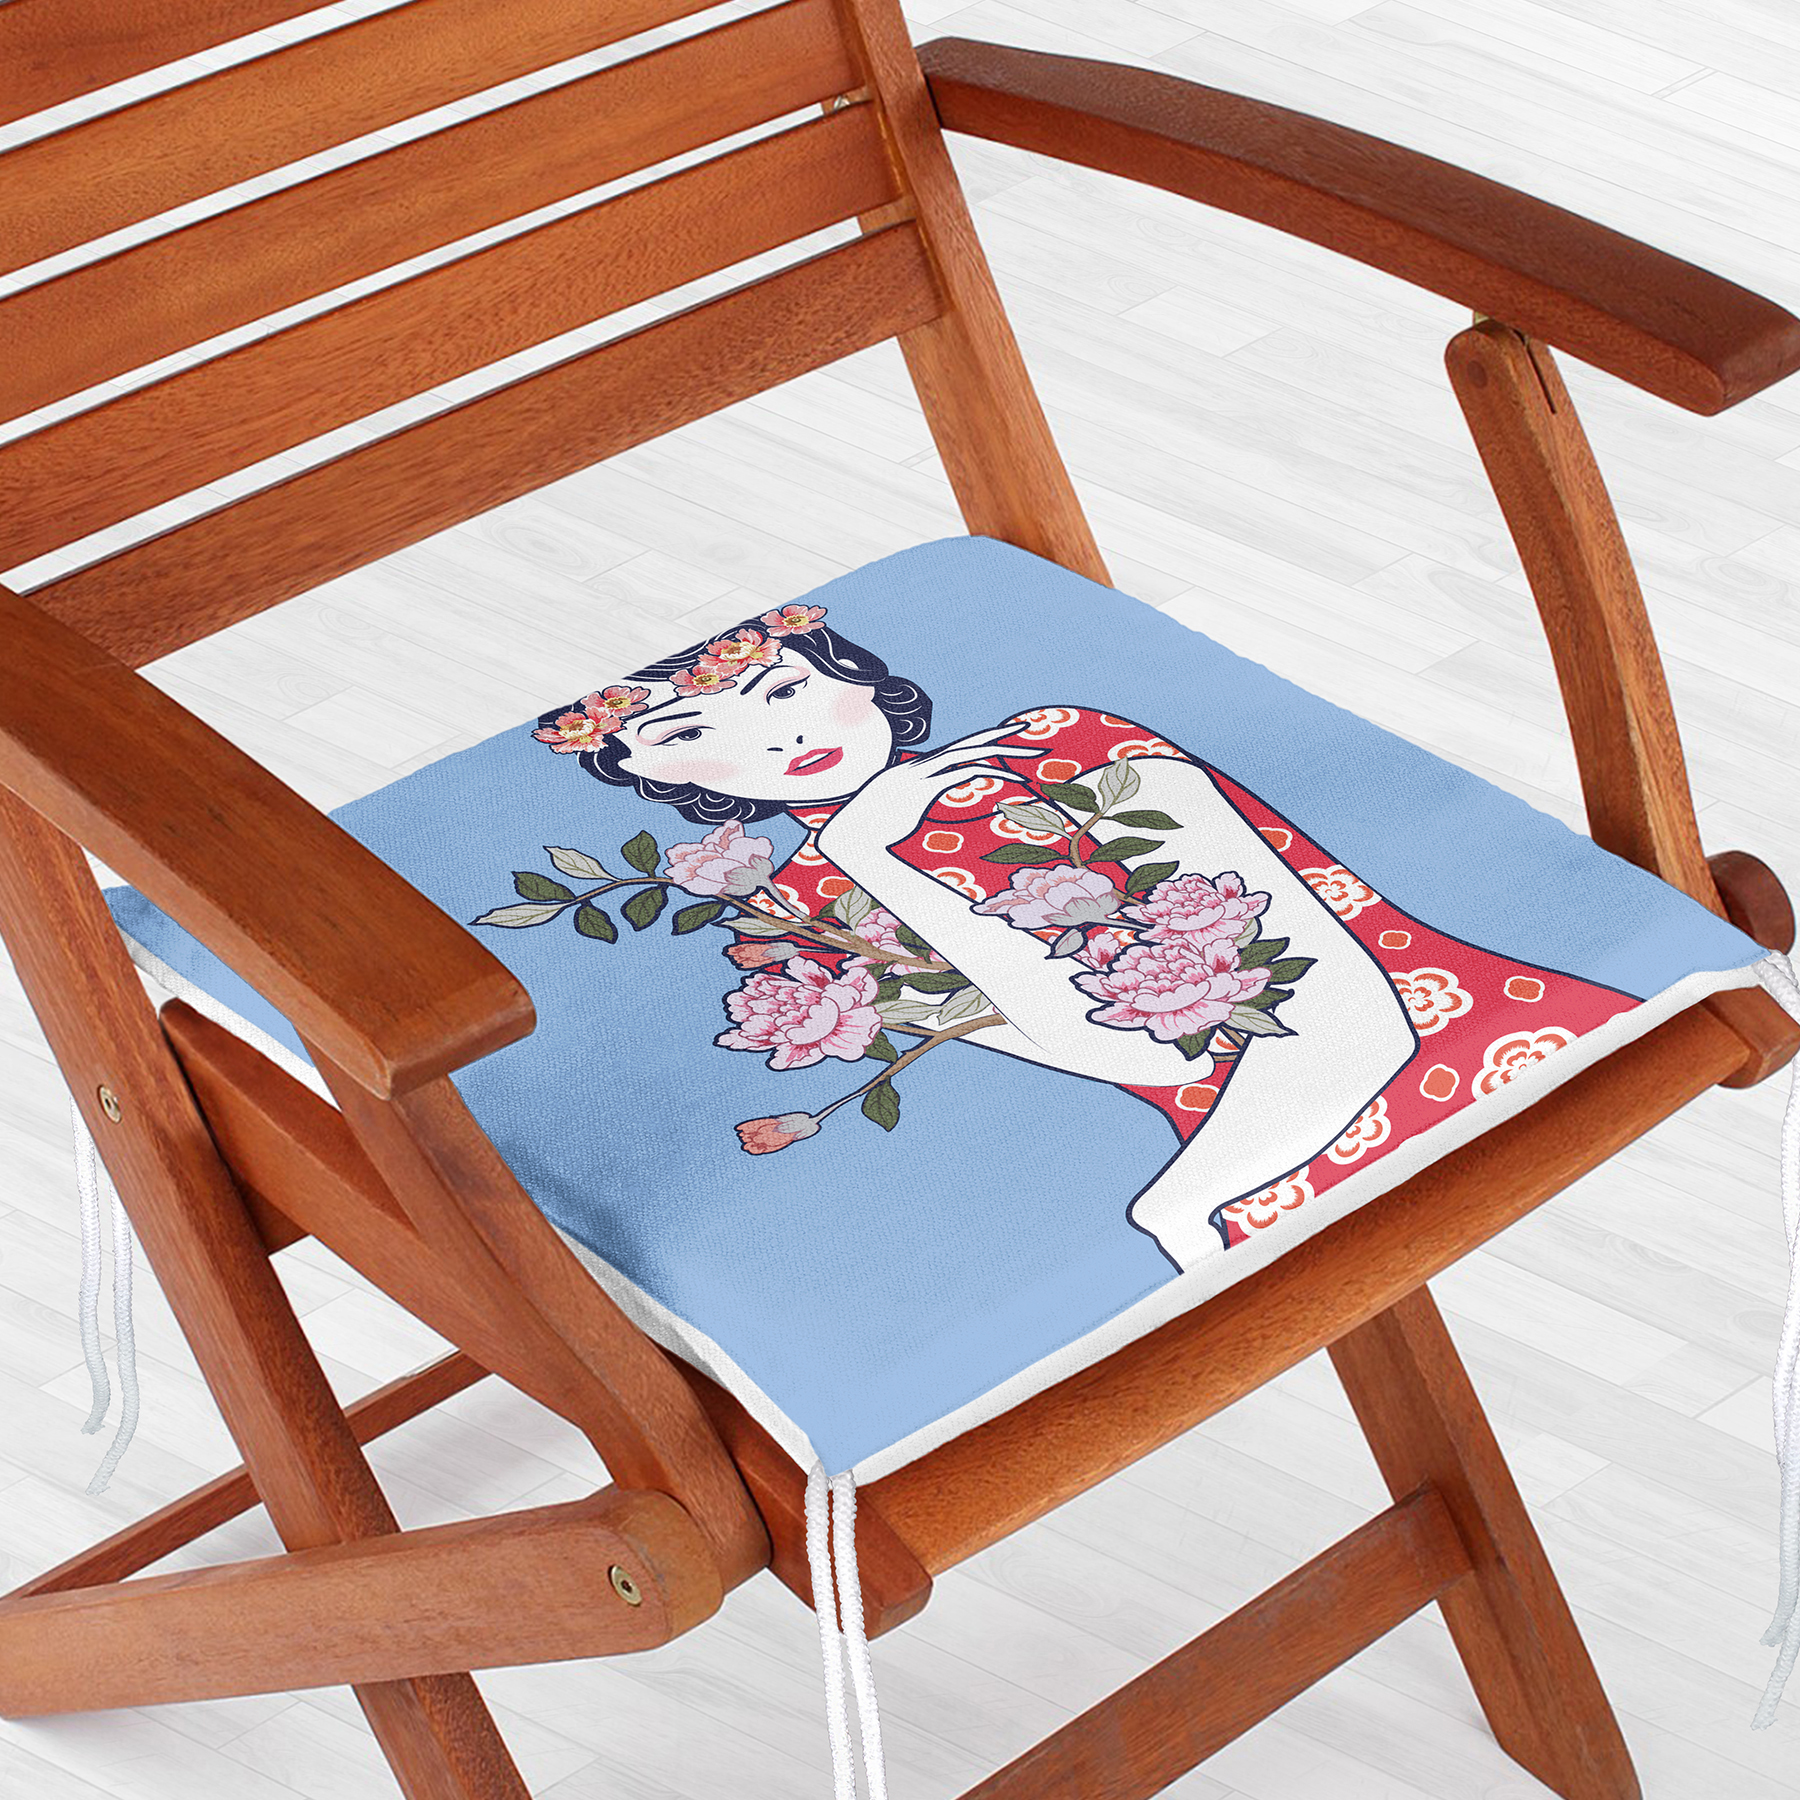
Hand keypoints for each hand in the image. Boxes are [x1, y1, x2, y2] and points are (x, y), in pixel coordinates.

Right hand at [820, 723, 1036, 856]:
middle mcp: (919, 766)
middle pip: (967, 743)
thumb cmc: (866, 830)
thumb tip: (910, 805)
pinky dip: (989, 772)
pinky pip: (962, 774)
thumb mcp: (891, 812)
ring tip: (1031, 756)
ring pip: (968, 753)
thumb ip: (906, 802)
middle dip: (998, 736)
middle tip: (1027, 729)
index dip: (980, 741)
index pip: (955, 749)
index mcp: (914, 770)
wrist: (849, 838)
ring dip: (1003, 752)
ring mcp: (920, 775)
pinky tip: (1011, 779)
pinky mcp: (923, 789)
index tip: (1002, 737)